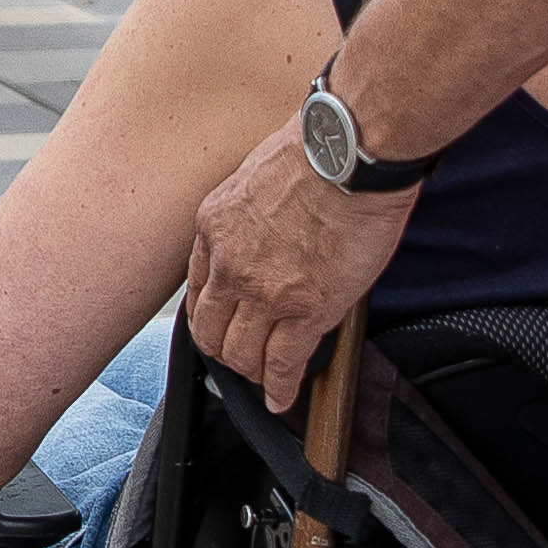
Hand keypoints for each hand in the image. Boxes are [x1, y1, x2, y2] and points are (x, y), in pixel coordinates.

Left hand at [184, 127, 415, 408]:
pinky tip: (285, 399)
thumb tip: (270, 227)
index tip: (223, 326)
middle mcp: (229, 264)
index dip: (211, 318)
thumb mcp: (258, 175)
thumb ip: (252, 211)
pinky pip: (283, 365)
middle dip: (225, 352)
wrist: (350, 151)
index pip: (197, 290)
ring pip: (241, 355)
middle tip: (244, 361)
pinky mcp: (304, 311)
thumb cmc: (318, 149)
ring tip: (269, 379)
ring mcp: (264, 292)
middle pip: (211, 331)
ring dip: (254, 373)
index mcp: (214, 226)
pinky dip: (282, 390)